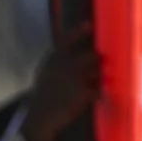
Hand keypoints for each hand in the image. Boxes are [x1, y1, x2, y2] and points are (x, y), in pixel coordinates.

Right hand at [18, 25, 99, 140]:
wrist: (40, 116)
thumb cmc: (44, 94)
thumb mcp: (46, 72)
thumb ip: (59, 60)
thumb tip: (76, 51)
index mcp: (53, 59)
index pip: (68, 40)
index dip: (80, 31)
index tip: (90, 24)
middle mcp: (64, 65)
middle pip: (93, 55)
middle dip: (99, 61)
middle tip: (101, 67)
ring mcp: (74, 79)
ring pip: (98, 72)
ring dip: (99, 79)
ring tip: (93, 86)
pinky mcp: (83, 93)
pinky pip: (99, 90)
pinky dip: (99, 95)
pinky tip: (95, 98)